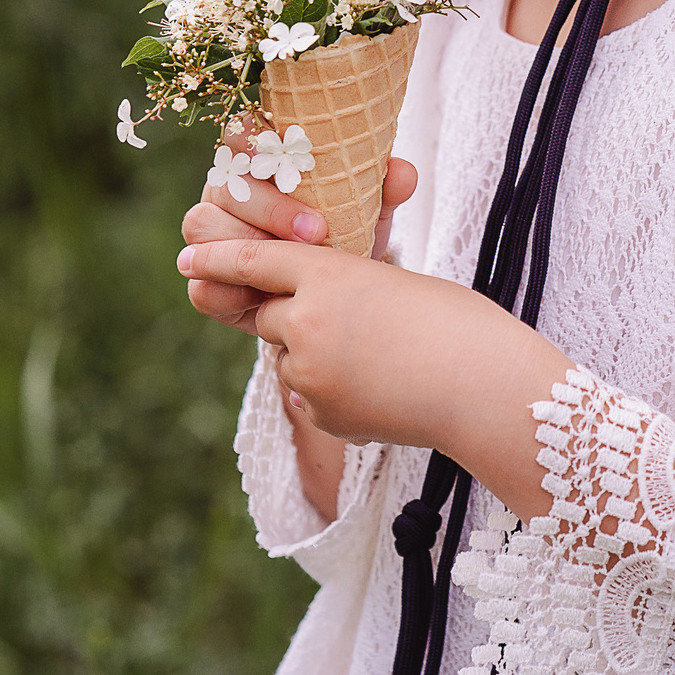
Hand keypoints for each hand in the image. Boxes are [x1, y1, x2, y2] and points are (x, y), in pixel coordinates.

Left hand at [175, 236, 567, 518]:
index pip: (257, 260)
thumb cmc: (457, 324)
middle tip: (352, 320)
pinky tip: (386, 387)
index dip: (219, 258)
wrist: (487, 388)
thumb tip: (301, 323)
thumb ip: (342, 294)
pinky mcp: (323, 416)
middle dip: (294, 314)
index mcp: (329, 274)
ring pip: (291, 357)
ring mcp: (311, 374)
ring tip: (384, 356)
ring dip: (319, 354)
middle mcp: (307, 322)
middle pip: (271, 314)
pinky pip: (312, 395)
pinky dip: (337, 390)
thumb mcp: (395, 285)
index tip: (187, 260)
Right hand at [179, 120, 417, 333]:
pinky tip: (265, 299)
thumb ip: (383, 188)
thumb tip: (403, 173)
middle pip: (224, 185)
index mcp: (258, 159)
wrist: (333, 288)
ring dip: (245, 246)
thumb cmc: (345, 231)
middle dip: (269, 208)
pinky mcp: (205, 279)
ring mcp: (208, 234)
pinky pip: (200, 283)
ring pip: (201, 227)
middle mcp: (225, 191)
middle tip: (316, 231)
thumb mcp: (369, 210)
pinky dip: (229, 292)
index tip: (301, 165)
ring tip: (290, 266)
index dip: (260, 142)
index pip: (242, 132)